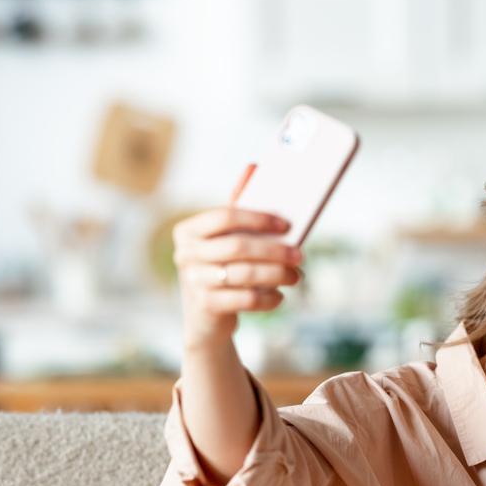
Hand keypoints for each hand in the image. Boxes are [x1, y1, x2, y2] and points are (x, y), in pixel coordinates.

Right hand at [172, 174, 303, 349]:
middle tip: (300, 255)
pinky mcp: (206, 306)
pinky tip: (279, 296)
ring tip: (295, 276)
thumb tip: (254, 167)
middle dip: (275, 250)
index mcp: (189, 230)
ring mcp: (193, 281)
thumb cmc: (221, 268)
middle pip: (238, 247)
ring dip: (278, 275)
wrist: (205, 317)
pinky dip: (269, 298)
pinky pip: (247, 299)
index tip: (287, 224)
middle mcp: (185, 254)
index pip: (225, 216)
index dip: (259, 218)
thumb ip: (238, 207)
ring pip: (245, 274)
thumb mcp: (225, 238)